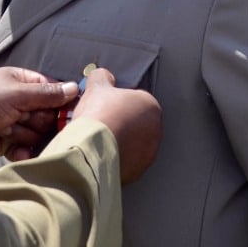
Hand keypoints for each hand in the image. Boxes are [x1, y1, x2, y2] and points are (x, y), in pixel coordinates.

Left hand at [0, 67, 78, 161]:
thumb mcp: (16, 93)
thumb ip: (46, 94)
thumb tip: (75, 88)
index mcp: (22, 81)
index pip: (52, 90)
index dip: (60, 101)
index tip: (69, 111)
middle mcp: (21, 101)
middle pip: (48, 114)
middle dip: (39, 120)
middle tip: (24, 119)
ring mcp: (15, 123)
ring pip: (38, 133)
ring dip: (26, 134)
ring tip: (8, 130)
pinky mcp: (9, 143)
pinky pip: (27, 148)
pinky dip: (22, 150)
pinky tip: (12, 148)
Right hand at [67, 68, 161, 182]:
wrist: (91, 148)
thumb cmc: (99, 115)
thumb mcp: (97, 85)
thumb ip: (103, 77)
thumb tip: (103, 76)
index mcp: (151, 106)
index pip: (136, 100)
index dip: (118, 102)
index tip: (106, 106)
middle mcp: (156, 130)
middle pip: (136, 122)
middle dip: (121, 122)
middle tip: (103, 122)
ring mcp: (149, 152)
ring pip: (133, 143)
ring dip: (120, 140)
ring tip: (100, 139)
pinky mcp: (138, 170)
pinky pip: (127, 160)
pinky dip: (117, 157)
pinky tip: (102, 153)